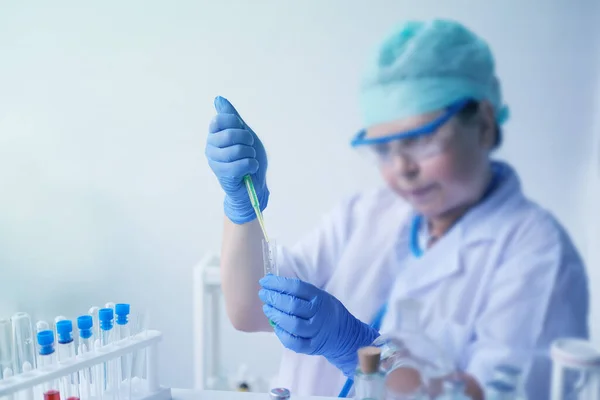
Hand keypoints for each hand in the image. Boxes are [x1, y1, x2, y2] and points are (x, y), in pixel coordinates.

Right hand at [205, 96, 268, 223]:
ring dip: (251, 154)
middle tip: (250, 147)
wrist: (254, 184)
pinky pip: (240, 165)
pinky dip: (252, 165)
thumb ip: (231, 117)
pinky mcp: (223, 175)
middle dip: (247, 140)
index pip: (220, 120)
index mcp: (214, 135)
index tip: (243, 131)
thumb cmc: (247, 157)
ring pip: (237, 150)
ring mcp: (215, 162)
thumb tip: (218, 98)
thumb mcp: (243, 133)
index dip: (236, 124)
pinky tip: (251, 167)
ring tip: (250, 159)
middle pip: (230, 134)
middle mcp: (210, 147)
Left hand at [259, 275, 378, 376]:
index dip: (278, 283)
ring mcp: (316, 331)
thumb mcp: (321, 296)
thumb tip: (274, 285)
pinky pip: (294, 342)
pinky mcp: (312, 346)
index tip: (265, 281)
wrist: (345, 335)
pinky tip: (275, 326)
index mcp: (320, 298)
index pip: (297, 288)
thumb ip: (302, 293)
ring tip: (267, 308)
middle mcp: (318, 314)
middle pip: (292, 305)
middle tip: (263, 294)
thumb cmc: (327, 311)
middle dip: (274, 298)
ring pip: (292, 324)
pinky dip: (282, 334)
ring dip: (276, 315)